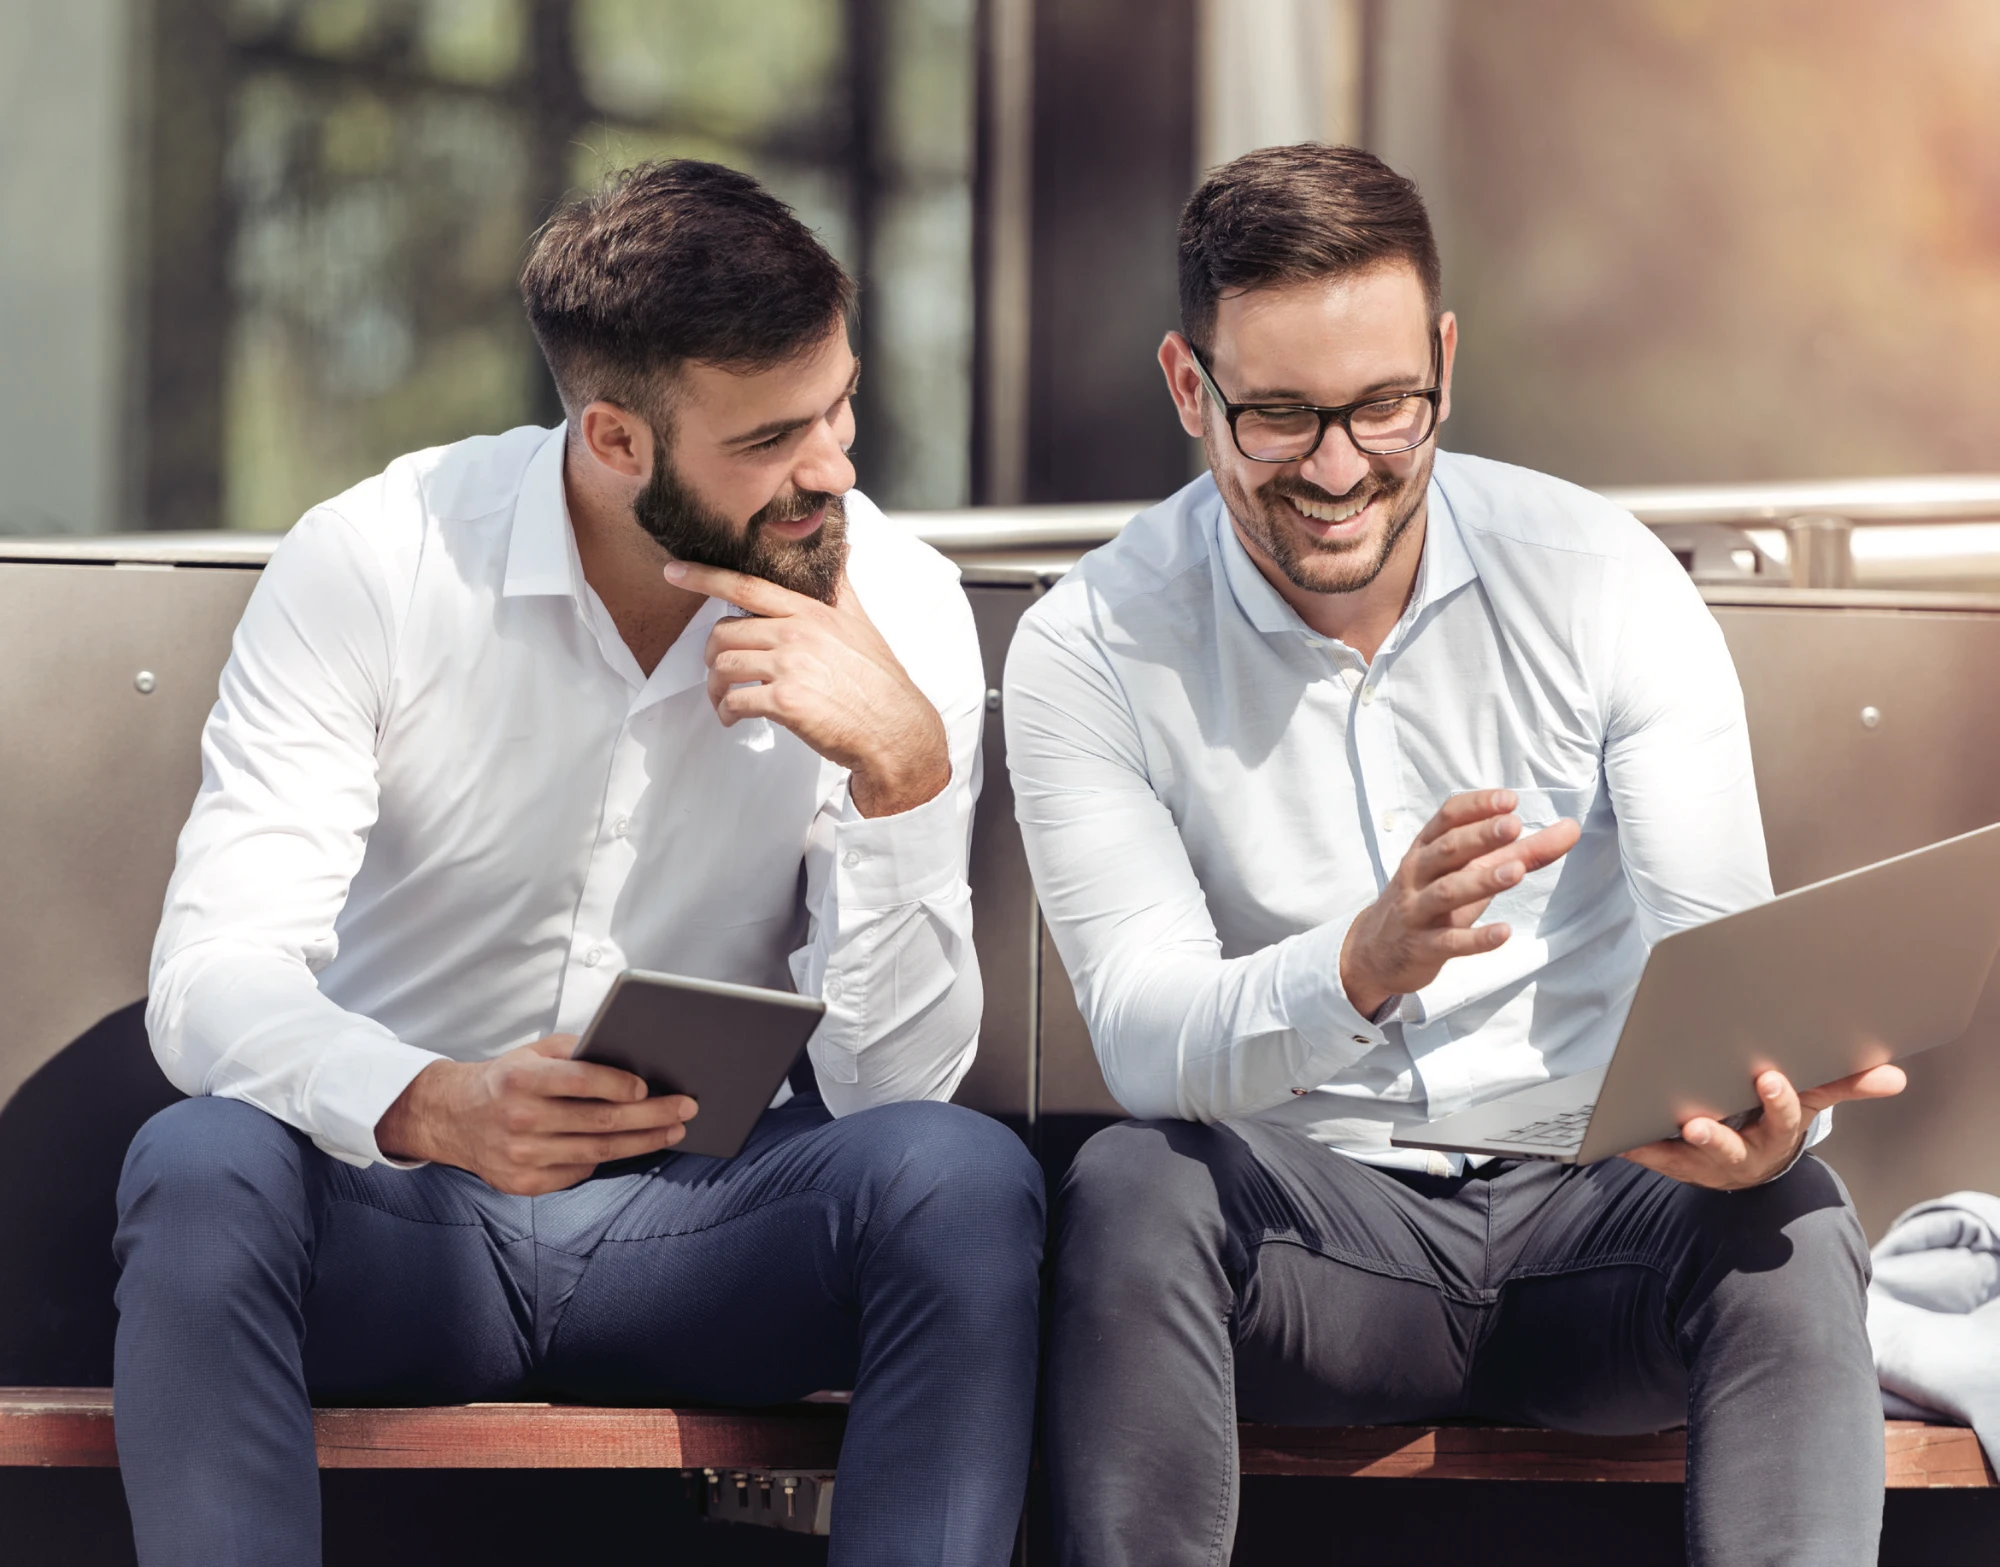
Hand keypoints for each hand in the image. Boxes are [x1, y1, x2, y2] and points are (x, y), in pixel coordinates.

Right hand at [374, 1036, 696, 1195]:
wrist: (452, 1118)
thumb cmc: (504, 1080)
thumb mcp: (532, 1054)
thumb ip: (576, 1053)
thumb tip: (631, 1058)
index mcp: (520, 1080)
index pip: (579, 1081)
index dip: (617, 1084)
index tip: (649, 1086)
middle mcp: (519, 1119)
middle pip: (599, 1121)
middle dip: (651, 1115)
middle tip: (685, 1108)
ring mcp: (520, 1156)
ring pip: (596, 1151)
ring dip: (642, 1142)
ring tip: (673, 1130)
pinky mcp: (523, 1183)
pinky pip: (578, 1171)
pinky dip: (607, 1158)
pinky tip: (633, 1147)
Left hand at [665, 559, 950, 817]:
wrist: (895, 728)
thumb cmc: (878, 680)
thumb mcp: (861, 624)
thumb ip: (841, 588)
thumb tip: (844, 550)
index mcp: (810, 612)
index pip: (747, 587)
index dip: (705, 577)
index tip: (674, 571)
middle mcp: (797, 632)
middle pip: (726, 632)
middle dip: (713, 656)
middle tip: (720, 675)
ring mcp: (789, 665)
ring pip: (723, 665)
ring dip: (716, 688)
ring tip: (725, 702)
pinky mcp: (785, 700)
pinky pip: (734, 700)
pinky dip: (727, 713)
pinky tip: (735, 720)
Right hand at [1340, 789, 1581, 1017]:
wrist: (1376, 950)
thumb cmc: (1431, 900)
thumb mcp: (1468, 871)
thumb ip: (1519, 851)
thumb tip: (1570, 830)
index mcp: (1427, 848)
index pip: (1448, 818)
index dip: (1477, 807)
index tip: (1510, 800)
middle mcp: (1419, 874)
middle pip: (1447, 849)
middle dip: (1479, 836)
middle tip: (1513, 825)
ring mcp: (1418, 910)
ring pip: (1447, 891)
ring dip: (1481, 881)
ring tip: (1515, 871)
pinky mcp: (1423, 947)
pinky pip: (1449, 942)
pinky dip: (1476, 938)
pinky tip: (1503, 933)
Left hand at [1621, 1063, 1905, 1189]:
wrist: (1749, 1163)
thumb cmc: (1775, 1119)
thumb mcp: (1810, 1100)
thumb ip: (1846, 1085)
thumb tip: (1893, 1075)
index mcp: (1776, 1134)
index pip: (1783, 1119)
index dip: (1777, 1102)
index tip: (1768, 1077)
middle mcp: (1741, 1153)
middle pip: (1729, 1148)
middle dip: (1715, 1138)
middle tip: (1696, 1122)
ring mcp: (1704, 1162)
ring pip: (1686, 1158)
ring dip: (1665, 1146)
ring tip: (1648, 1131)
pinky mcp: (1672, 1163)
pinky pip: (1650, 1157)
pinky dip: (1634, 1147)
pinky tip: (1616, 1136)